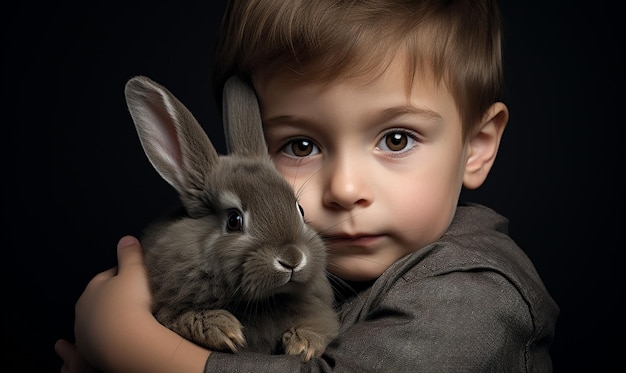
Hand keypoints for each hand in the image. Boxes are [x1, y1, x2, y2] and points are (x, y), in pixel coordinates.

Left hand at [59, 235, 209, 372]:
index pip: (107, 276)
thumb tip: (126, 238)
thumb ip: (130, 254)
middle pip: (100, 299)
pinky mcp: (89, 351)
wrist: (124, 342)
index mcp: (92, 288)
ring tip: (128, 320)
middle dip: (113, 298)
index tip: (137, 279)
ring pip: (98, 320)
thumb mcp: (134, 272)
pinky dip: (108, 336)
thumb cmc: (129, 304)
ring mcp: (84, 332)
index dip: (123, 276)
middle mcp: (83, 309)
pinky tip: (120, 337)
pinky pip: (99, 339)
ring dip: (110, 319)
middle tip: (134, 300)